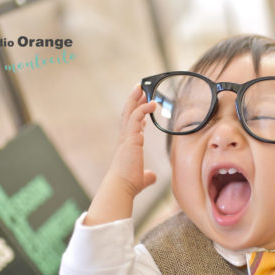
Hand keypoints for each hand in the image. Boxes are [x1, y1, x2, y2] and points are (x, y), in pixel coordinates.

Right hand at [85, 85, 156, 224]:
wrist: (121, 186)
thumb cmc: (128, 184)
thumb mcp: (142, 178)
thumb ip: (147, 175)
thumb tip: (152, 176)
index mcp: (127, 145)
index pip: (131, 124)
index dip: (136, 113)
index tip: (143, 105)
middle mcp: (125, 138)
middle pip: (128, 113)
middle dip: (134, 100)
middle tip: (140, 88)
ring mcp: (126, 137)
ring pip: (130, 112)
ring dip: (136, 98)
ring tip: (142, 87)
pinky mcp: (130, 137)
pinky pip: (137, 117)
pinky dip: (144, 108)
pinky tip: (153, 103)